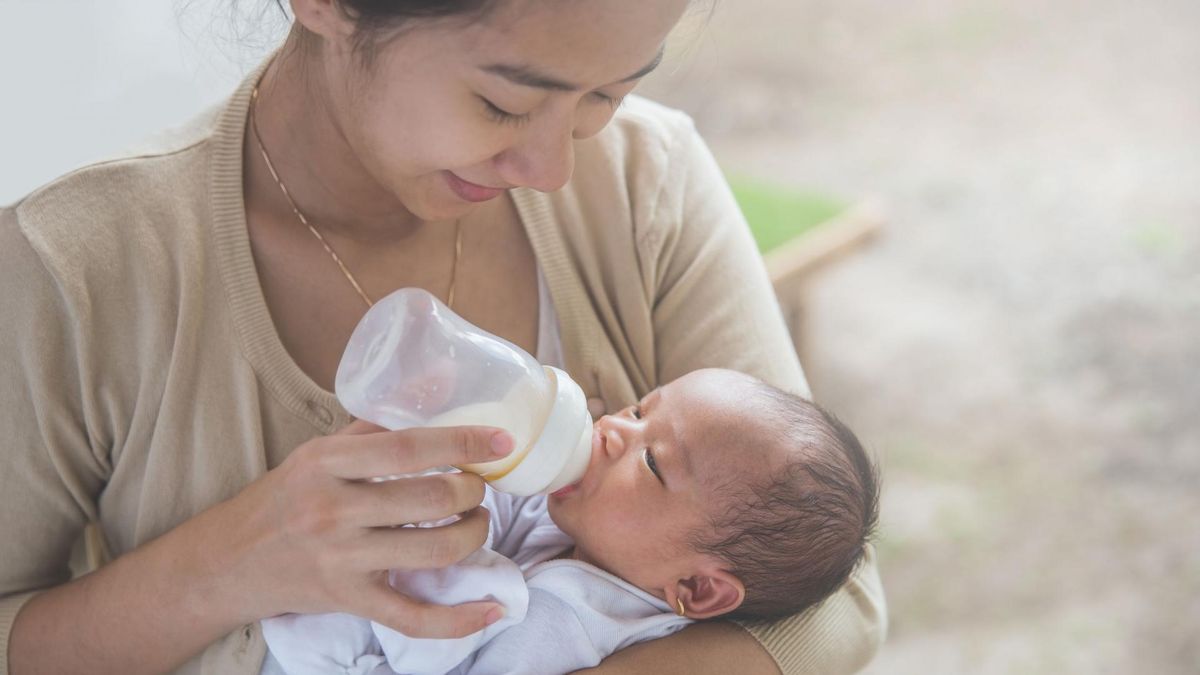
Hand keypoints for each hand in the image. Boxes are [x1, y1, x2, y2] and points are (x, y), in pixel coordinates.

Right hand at [220, 419, 512, 638]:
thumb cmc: (287, 496)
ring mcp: (341, 560)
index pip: (408, 447)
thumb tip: (443, 372)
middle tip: (477, 485)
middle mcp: (332, 510)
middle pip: (431, 499)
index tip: (502, 440)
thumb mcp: (323, 448)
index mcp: (326, 462)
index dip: (463, 442)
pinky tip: (492, 608)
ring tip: (477, 521)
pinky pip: (413, 617)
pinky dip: (459, 619)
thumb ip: (382, 417)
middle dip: (472, 490)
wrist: (228, 560)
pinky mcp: (348, 600)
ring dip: (474, 533)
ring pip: (434, 551)